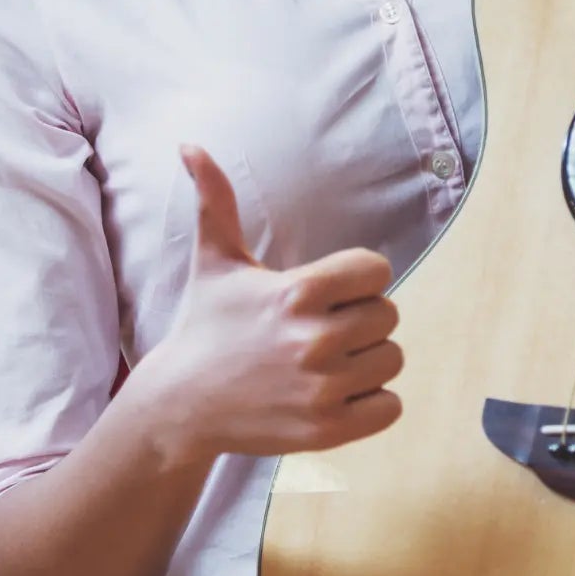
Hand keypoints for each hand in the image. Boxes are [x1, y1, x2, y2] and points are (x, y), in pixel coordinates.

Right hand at [141, 144, 402, 463]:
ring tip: (329, 362)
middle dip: (363, 320)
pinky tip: (338, 394)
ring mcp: (322, 388)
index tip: (330, 293)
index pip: (377, 270)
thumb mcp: (215, 262)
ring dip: (369, 361)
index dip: (359, 279)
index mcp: (296, 291)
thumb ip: (215, 201)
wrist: (181, 404)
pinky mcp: (328, 430)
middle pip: (389, 315)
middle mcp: (313, 340)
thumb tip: (189, 145)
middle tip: (325, 330)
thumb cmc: (207, 325)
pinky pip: (391, 407)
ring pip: (393, 359)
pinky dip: (373, 402)